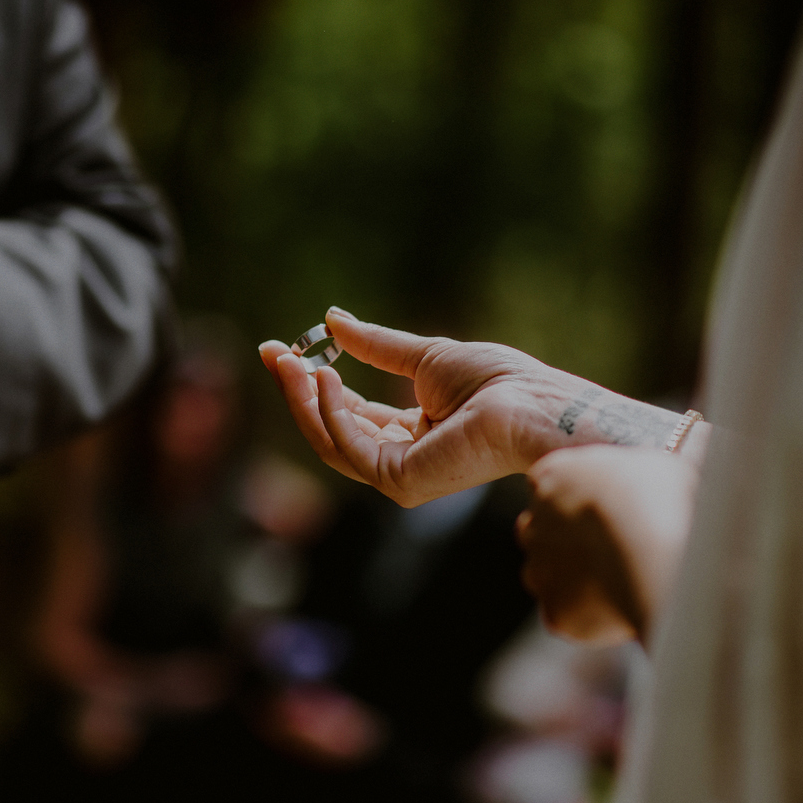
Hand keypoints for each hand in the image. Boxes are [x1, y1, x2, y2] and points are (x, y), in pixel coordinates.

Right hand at [259, 308, 684, 506]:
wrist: (528, 403)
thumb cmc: (496, 380)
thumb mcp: (422, 355)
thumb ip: (374, 345)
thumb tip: (332, 320)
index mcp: (411, 432)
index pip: (348, 411)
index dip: (312, 381)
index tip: (282, 349)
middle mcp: (401, 458)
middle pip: (331, 428)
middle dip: (297, 390)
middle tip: (273, 353)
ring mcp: (398, 476)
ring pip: (330, 440)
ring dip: (304, 398)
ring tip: (292, 360)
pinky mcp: (398, 482)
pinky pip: (347, 446)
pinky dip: (329, 412)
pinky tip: (324, 376)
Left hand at [518, 445, 697, 643]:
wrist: (666, 557)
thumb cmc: (667, 500)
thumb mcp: (664, 463)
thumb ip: (657, 459)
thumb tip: (690, 443)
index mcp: (551, 476)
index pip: (547, 486)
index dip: (576, 500)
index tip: (605, 510)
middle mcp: (533, 522)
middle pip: (538, 532)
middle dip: (567, 541)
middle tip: (611, 548)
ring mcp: (540, 570)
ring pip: (547, 577)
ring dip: (575, 580)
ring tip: (623, 580)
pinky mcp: (555, 613)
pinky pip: (568, 616)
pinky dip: (591, 617)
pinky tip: (624, 608)